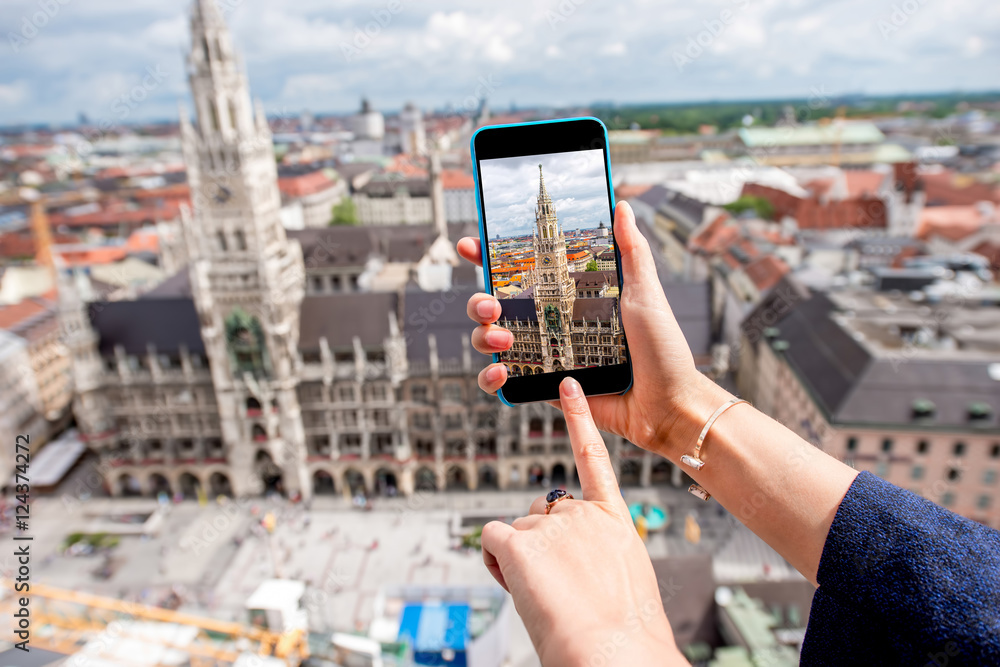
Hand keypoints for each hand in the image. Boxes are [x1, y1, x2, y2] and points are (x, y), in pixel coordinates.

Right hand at [458, 200, 727, 455]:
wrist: (667, 404)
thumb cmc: (662, 349)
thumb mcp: (645, 293)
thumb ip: (631, 250)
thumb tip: (620, 205)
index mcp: (568, 296)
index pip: (521, 271)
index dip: (490, 258)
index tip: (471, 245)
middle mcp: (551, 323)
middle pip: (493, 305)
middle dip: (479, 301)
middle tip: (492, 305)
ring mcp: (544, 355)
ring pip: (489, 341)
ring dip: (482, 336)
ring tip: (503, 339)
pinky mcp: (544, 388)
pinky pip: (502, 381)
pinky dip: (491, 376)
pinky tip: (501, 372)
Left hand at [481, 377, 685, 665]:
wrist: (615, 653)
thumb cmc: (622, 630)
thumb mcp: (622, 578)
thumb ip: (595, 552)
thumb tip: (564, 557)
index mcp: (615, 520)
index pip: (593, 457)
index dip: (579, 418)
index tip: (567, 384)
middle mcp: (583, 514)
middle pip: (542, 513)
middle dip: (540, 544)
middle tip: (557, 585)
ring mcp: (551, 525)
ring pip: (517, 532)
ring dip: (519, 559)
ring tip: (546, 594)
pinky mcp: (521, 542)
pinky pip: (492, 540)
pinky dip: (496, 562)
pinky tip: (515, 582)